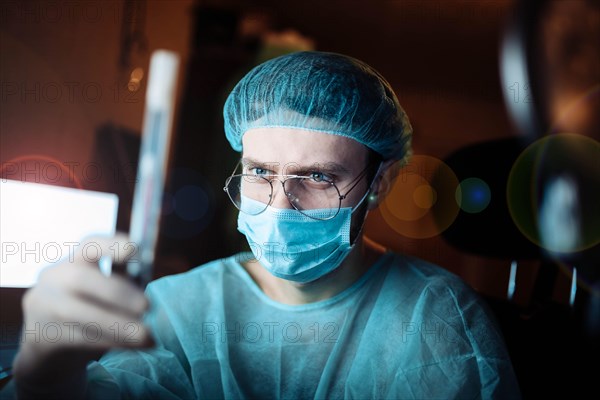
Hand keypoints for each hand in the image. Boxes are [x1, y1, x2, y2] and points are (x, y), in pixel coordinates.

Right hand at [12, 233, 153, 381]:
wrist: (48, 345)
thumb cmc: (88, 309)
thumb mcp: (104, 289)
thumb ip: (124, 281)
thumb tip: (153, 285)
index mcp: (75, 259)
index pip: (90, 245)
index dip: (111, 244)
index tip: (133, 248)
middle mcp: (55, 277)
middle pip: (80, 278)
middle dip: (117, 292)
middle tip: (147, 306)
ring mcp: (44, 305)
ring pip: (79, 312)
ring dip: (117, 324)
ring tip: (146, 335)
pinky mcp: (41, 335)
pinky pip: (79, 338)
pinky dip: (111, 341)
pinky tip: (133, 346)